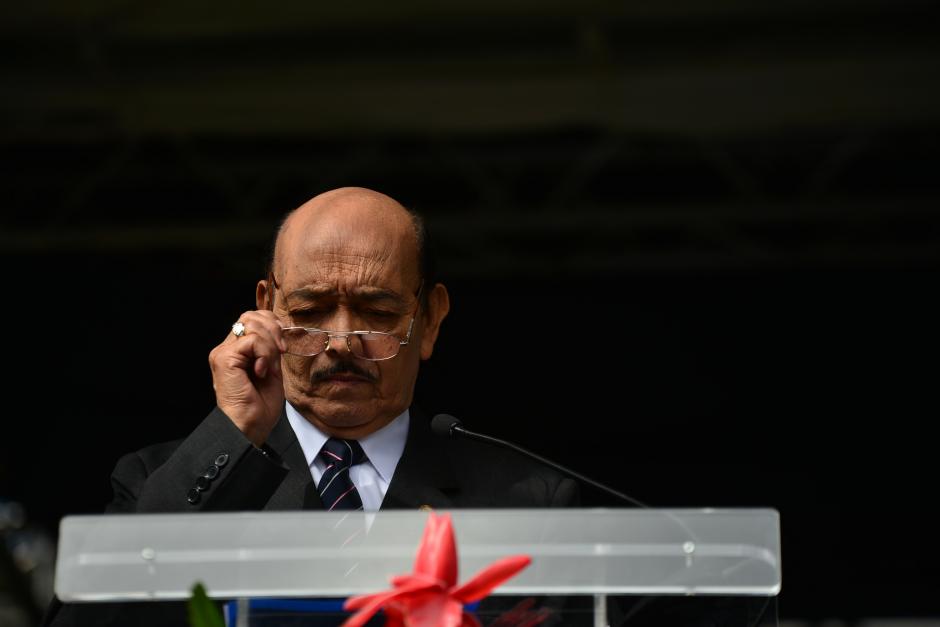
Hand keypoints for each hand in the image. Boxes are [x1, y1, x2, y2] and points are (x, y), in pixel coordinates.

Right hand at [208, 310, 285, 445]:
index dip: (272, 324)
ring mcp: (223, 353)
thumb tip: (281, 332)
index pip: (253, 319)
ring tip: (270, 368)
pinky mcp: (224, 359)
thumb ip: (271, 350)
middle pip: (251, 315)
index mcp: (237, 351)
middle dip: (274, 330)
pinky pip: (252, 340)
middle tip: (282, 352)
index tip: (285, 344)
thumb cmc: (259, 407)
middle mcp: (226, 349)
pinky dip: (264, 354)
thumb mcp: (272, 371)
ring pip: (252, 325)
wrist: (250, 427)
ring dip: (270, 346)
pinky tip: (262, 371)